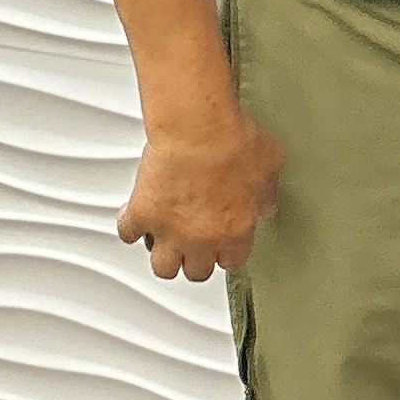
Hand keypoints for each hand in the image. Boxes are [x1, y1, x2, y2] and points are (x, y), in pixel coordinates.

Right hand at [117, 110, 285, 281]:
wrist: (198, 127)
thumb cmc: (233, 140)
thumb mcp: (270, 165)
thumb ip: (267, 194)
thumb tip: (267, 205)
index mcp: (236, 230)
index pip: (232, 262)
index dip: (226, 252)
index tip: (222, 245)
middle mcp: (202, 239)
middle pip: (197, 272)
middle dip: (196, 259)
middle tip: (194, 245)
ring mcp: (170, 230)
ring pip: (163, 267)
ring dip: (164, 255)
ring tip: (165, 242)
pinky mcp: (143, 214)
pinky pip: (129, 233)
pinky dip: (131, 226)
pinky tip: (136, 217)